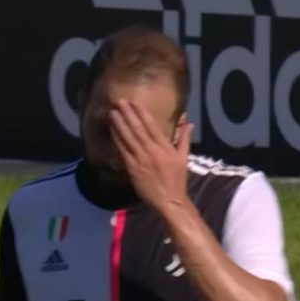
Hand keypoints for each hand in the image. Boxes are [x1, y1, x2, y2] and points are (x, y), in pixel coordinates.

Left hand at [109, 99, 193, 214]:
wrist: (169, 199)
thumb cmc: (177, 179)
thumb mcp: (183, 156)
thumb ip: (184, 138)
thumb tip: (187, 121)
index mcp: (165, 146)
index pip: (152, 126)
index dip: (142, 113)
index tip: (134, 102)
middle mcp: (152, 150)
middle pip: (138, 129)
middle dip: (128, 114)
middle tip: (119, 101)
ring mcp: (141, 159)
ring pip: (129, 138)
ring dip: (120, 124)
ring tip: (112, 112)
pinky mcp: (132, 168)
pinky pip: (123, 151)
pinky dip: (117, 139)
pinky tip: (112, 130)